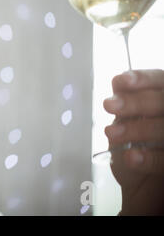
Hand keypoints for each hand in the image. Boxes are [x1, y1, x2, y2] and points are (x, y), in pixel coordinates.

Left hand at [103, 69, 163, 214]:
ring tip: (111, 133)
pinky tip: (130, 157)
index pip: (160, 80)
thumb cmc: (134, 149)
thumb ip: (125, 105)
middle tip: (109, 105)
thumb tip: (119, 83)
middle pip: (162, 101)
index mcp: (162, 99)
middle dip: (135, 102)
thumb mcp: (125, 123)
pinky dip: (148, 158)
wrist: (142, 189)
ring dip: (137, 128)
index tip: (119, 81)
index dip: (142, 78)